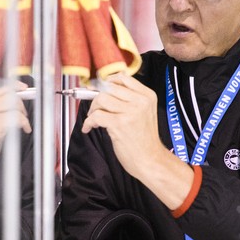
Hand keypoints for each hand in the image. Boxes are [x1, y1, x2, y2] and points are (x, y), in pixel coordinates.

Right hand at [0, 76, 31, 207]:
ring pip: (6, 102)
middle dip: (17, 98)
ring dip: (20, 111)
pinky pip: (9, 117)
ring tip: (23, 119)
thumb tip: (13, 92)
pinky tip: (24, 126)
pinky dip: (21, 121)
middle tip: (23, 107)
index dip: (6, 82)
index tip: (18, 86)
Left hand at [81, 73, 192, 209]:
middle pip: (109, 88)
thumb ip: (130, 99)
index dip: (107, 82)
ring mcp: (130, 112)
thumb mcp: (144, 112)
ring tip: (93, 119)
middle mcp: (140, 101)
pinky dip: (88, 122)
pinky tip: (89, 128)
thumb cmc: (144, 139)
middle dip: (97, 98)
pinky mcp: (119, 124)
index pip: (123, 78)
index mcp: (147, 96)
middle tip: (95, 109)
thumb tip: (106, 87)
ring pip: (101, 99)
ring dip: (92, 109)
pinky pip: (96, 116)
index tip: (99, 88)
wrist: (150, 160)